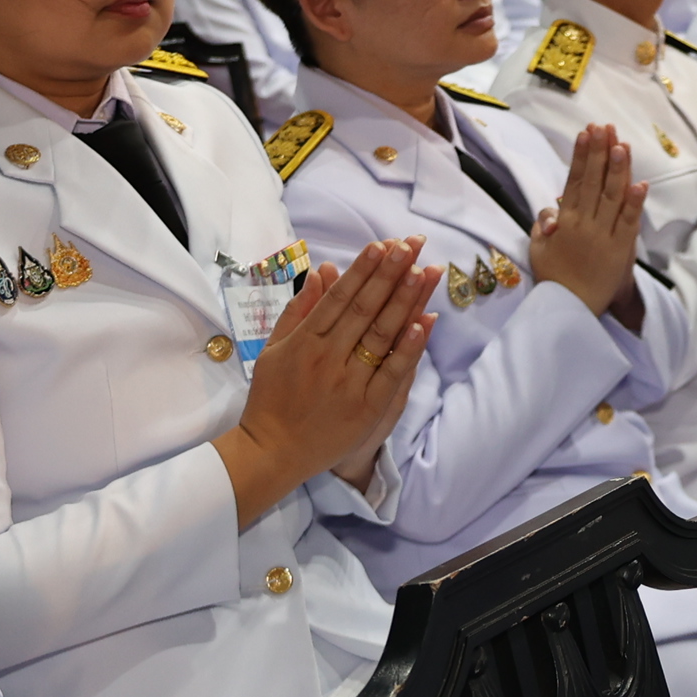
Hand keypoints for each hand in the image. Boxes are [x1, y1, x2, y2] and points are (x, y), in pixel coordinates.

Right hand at [214, 239, 435, 527]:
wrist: (272, 451)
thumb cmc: (271, 398)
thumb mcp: (274, 349)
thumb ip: (299, 310)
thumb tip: (321, 272)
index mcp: (304, 340)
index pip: (340, 297)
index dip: (364, 269)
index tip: (384, 244)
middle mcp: (327, 357)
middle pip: (365, 309)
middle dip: (391, 274)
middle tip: (412, 245)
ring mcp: (348, 383)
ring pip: (381, 335)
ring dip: (405, 302)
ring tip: (425, 272)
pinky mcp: (365, 408)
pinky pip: (392, 373)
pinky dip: (408, 349)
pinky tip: (424, 323)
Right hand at [530, 123, 648, 315]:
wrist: (571, 308)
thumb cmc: (554, 277)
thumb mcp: (539, 248)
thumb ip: (543, 223)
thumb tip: (552, 209)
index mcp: (564, 221)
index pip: (574, 181)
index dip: (581, 156)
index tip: (586, 133)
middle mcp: (584, 223)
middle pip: (594, 181)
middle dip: (600, 152)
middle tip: (604, 127)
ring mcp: (604, 235)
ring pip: (612, 196)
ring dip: (618, 169)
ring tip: (622, 144)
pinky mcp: (621, 249)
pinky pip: (629, 223)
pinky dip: (636, 204)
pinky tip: (642, 184)